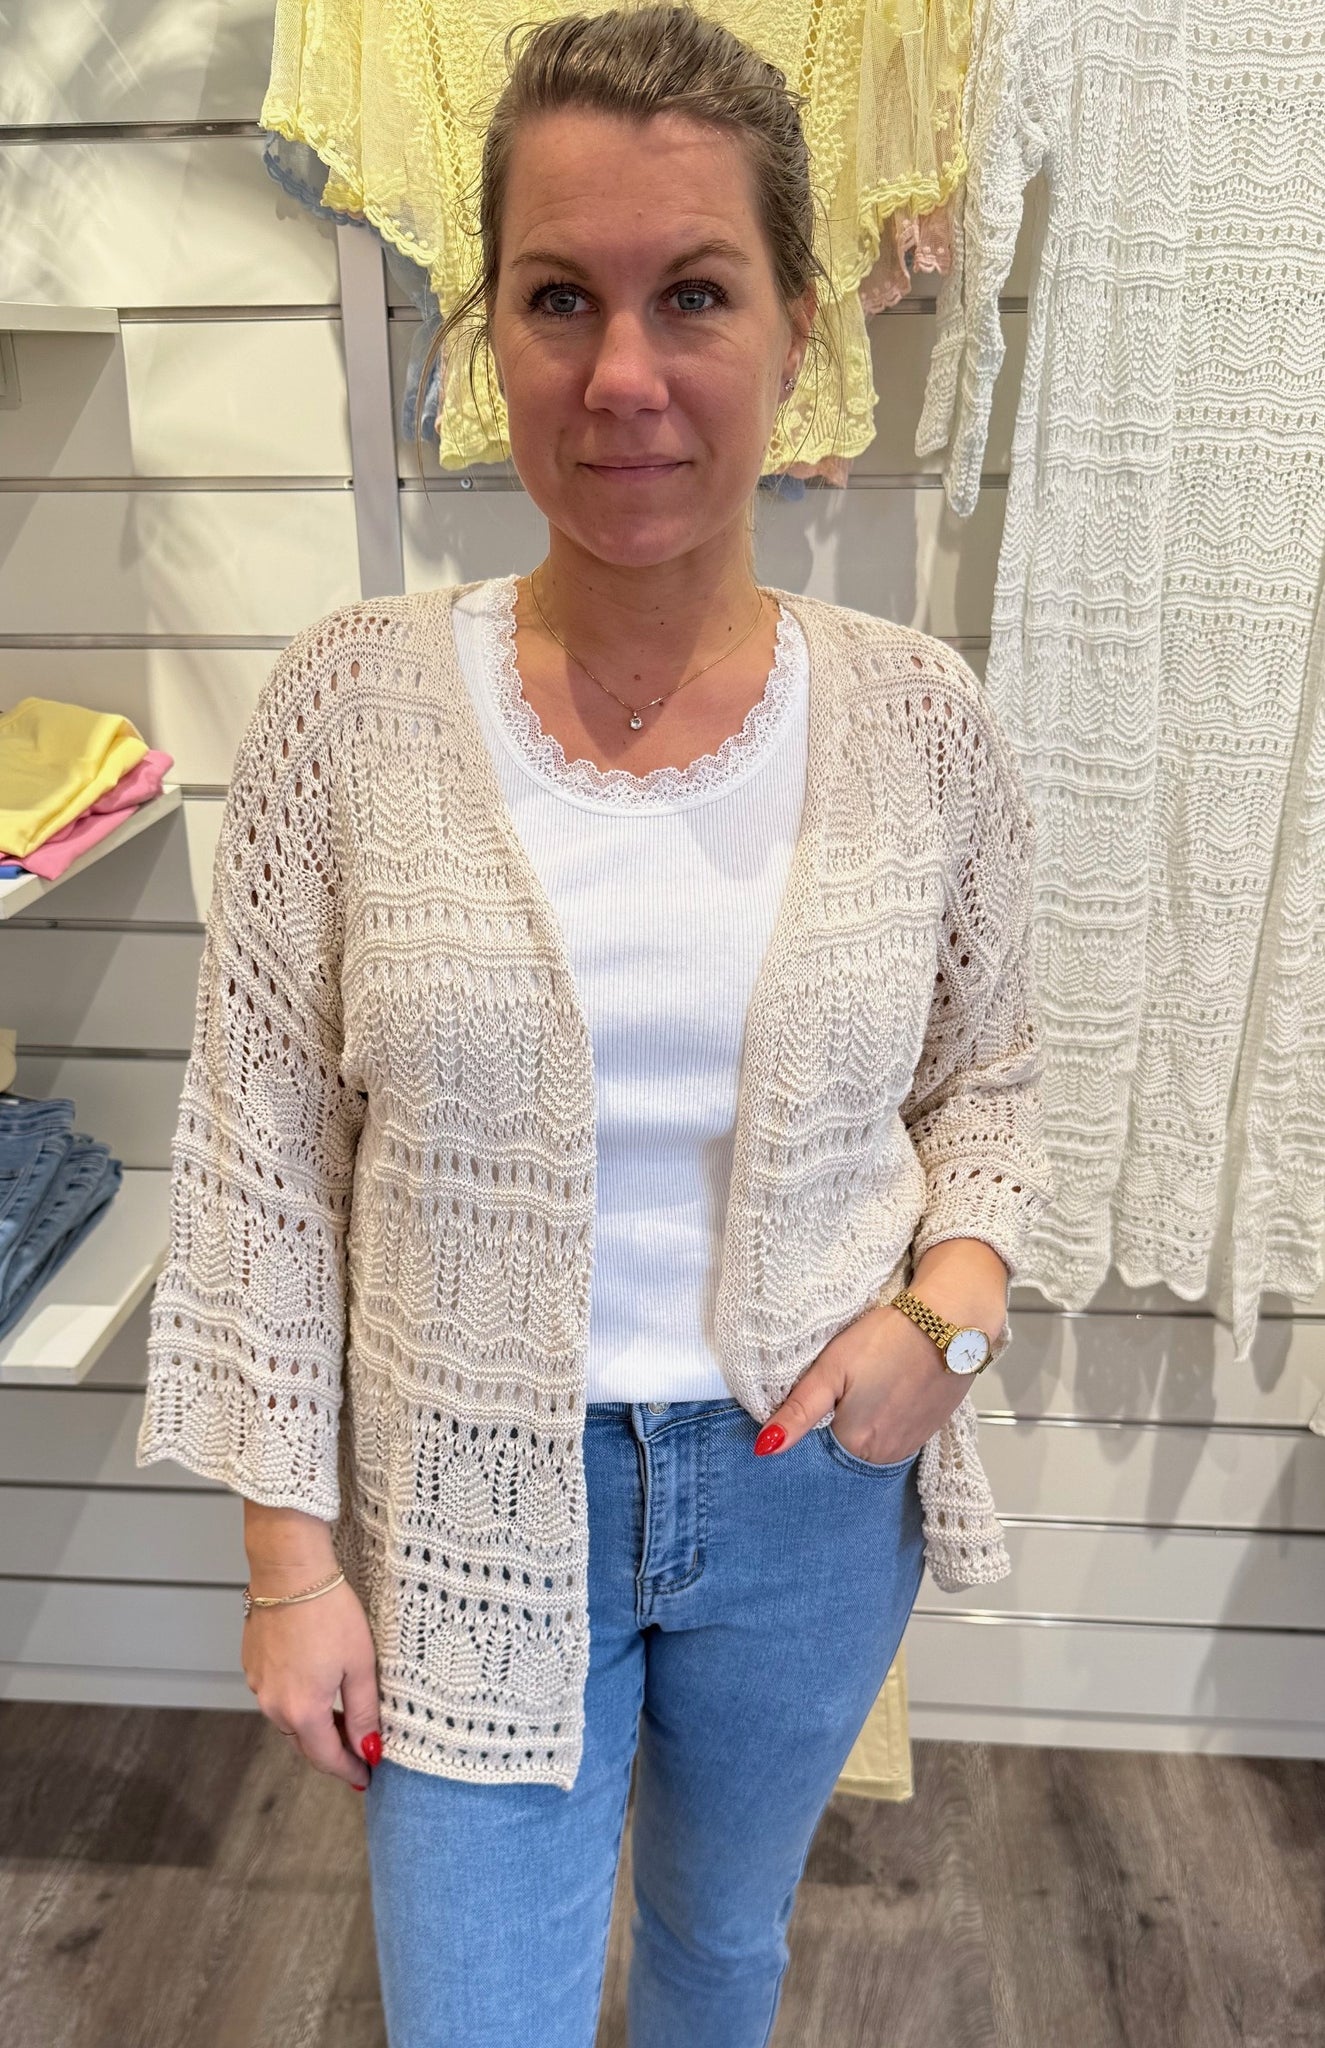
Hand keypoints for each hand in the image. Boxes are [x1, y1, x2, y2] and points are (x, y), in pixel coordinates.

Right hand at [242, 1561, 381, 1788]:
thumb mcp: (360, 1664)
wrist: (290, 1571)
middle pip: (306, 1743)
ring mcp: (258, 1686)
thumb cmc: (330, 1612)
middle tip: (359, 1750)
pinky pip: (276, 1697)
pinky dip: (297, 1701)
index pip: (327, 1758)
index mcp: (302, 1711)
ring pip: (290, 1720)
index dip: (349, 1771)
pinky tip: (316, 1684)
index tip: (366, 1777)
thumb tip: (369, 1750)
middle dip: (333, 1751)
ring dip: (315, 1725)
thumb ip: (364, 1712)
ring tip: (343, 1717)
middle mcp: (273, 1706)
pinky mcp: (252, 1666)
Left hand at [753, 1300, 975, 1464]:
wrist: (951, 1322)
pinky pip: (896, 1436)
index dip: (808, 1429)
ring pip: (871, 1445)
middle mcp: (885, 1455)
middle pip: (845, 1452)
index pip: (816, 1453)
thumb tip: (764, 1448)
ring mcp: (911, 1445)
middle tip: (837, 1390)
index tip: (809, 1404)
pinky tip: (884, 1394)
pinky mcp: (929, 1429)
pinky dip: (885, 1421)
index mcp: (856, 1444)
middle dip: (834, 1430)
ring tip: (861, 1391)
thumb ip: (798, 1412)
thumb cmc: (888, 1339)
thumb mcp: (832, 1369)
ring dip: (861, 1426)